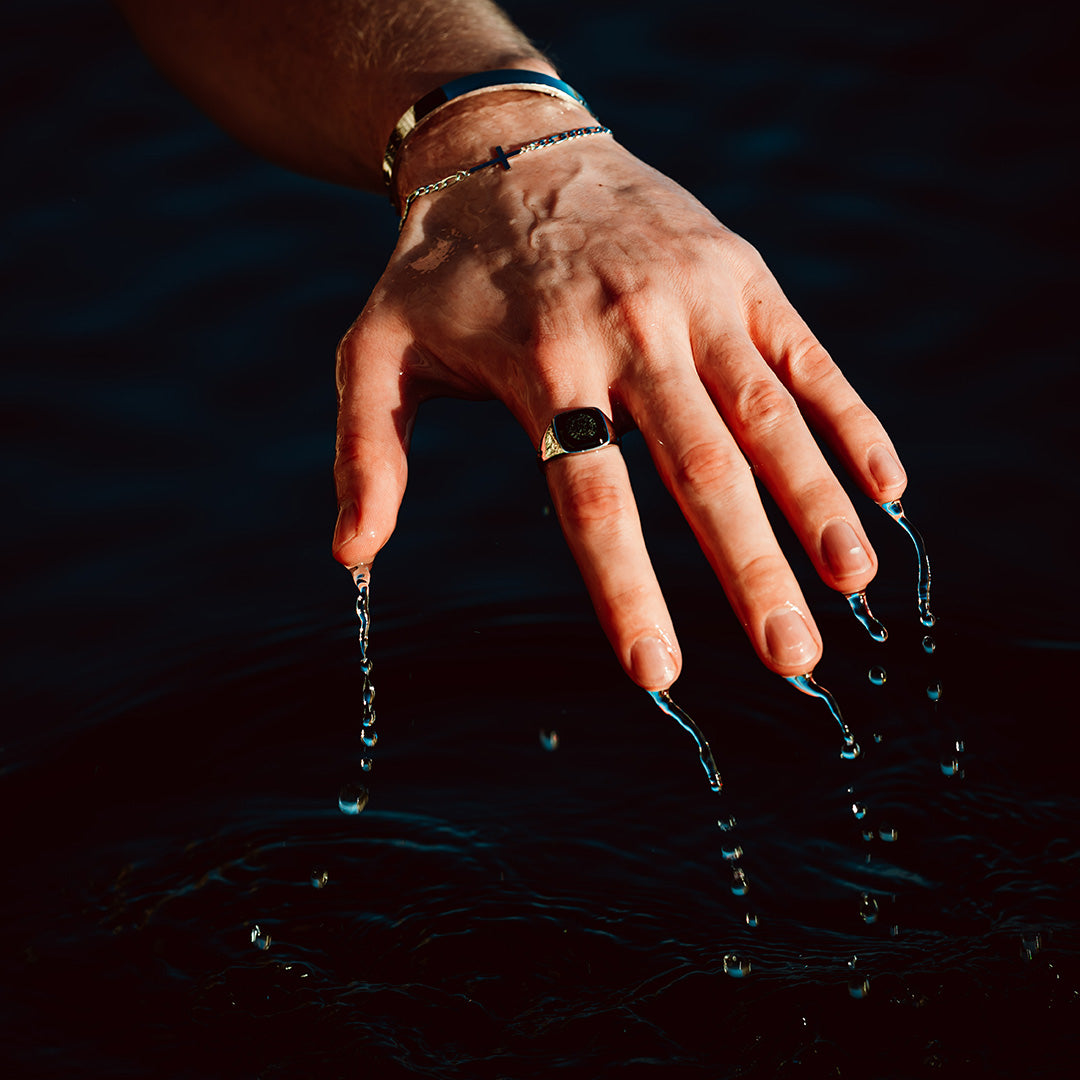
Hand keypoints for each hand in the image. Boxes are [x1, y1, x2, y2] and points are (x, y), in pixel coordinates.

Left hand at [332, 93, 906, 688]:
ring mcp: (695, 298)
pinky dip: (849, 419)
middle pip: (699, 467)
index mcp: (542, 362)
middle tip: (793, 661)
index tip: (659, 676)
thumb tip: (350, 557)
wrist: (510, 150)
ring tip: (855, 583)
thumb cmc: (441, 271)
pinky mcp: (740, 273)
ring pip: (766, 413)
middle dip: (750, 570)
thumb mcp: (374, 350)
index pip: (591, 496)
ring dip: (815, 501)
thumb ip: (365, 453)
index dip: (628, 590)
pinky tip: (885, 488)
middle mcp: (629, 330)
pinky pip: (807, 354)